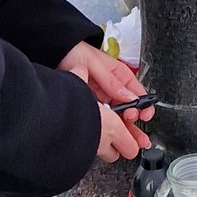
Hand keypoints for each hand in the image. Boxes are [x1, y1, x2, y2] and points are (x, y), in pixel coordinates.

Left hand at [59, 41, 154, 163]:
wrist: (53, 53)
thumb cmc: (75, 51)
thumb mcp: (96, 65)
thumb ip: (112, 82)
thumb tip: (130, 97)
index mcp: (120, 76)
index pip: (138, 94)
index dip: (143, 107)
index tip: (143, 117)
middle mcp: (113, 88)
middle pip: (129, 109)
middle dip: (135, 125)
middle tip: (138, 138)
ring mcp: (102, 97)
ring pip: (117, 116)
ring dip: (123, 130)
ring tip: (129, 145)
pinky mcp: (89, 104)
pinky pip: (102, 117)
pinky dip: (106, 127)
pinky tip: (108, 137)